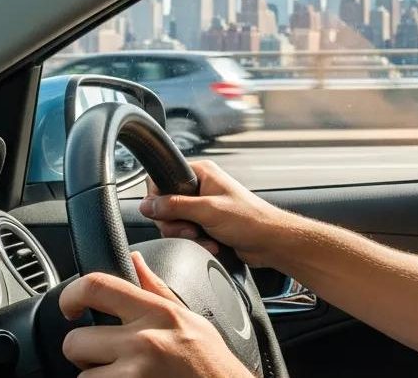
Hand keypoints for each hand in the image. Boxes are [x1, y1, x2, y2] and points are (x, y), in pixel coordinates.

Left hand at [60, 252, 251, 376]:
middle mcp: (144, 342)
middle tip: (107, 359)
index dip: (71, 295)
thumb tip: (134, 259)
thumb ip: (157, 289)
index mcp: (158, 313)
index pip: (98, 286)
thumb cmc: (210, 364)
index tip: (70, 308)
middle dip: (85, 354)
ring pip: (83, 376)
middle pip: (75, 341)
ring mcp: (134, 375)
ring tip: (125, 377)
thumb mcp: (189, 319)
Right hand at [140, 160, 284, 266]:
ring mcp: (203, 206)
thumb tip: (147, 205)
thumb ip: (175, 206)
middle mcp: (201, 187)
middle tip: (191, 229)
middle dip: (175, 223)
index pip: (162, 179)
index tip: (164, 213)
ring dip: (187, 235)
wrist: (270, 241)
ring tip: (204, 237)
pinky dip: (196, 241)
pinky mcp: (206, 224)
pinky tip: (211, 244)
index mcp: (201, 173)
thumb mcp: (208, 210)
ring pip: (175, 222)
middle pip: (165, 205)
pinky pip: (187, 233)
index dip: (158, 199)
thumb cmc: (250, 220)